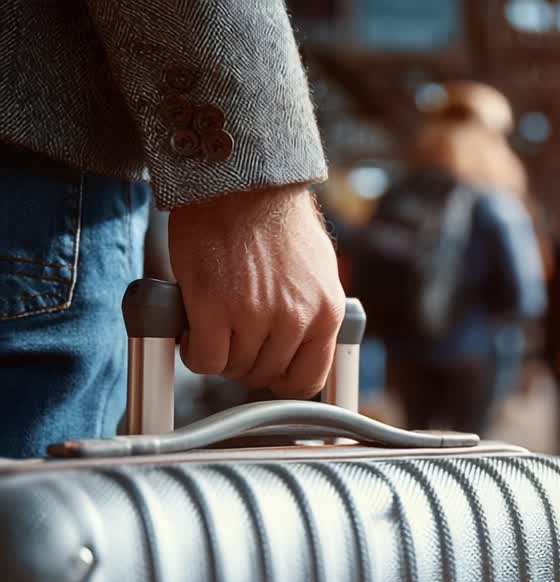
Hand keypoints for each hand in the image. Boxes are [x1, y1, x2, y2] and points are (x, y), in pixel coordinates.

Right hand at [168, 184, 344, 398]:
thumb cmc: (276, 221)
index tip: (266, 370)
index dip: (282, 379)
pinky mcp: (214, 306)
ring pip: (233, 369)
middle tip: (232, 336)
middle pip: (265, 375)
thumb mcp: (319, 270)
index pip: (308, 378)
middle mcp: (296, 318)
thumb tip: (307, 343)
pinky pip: (204, 358)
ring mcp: (255, 315)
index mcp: (327, 312)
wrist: (241, 183)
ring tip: (214, 323)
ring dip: (218, 354)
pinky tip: (193, 328)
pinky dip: (193, 351)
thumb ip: (313, 310)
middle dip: (245, 361)